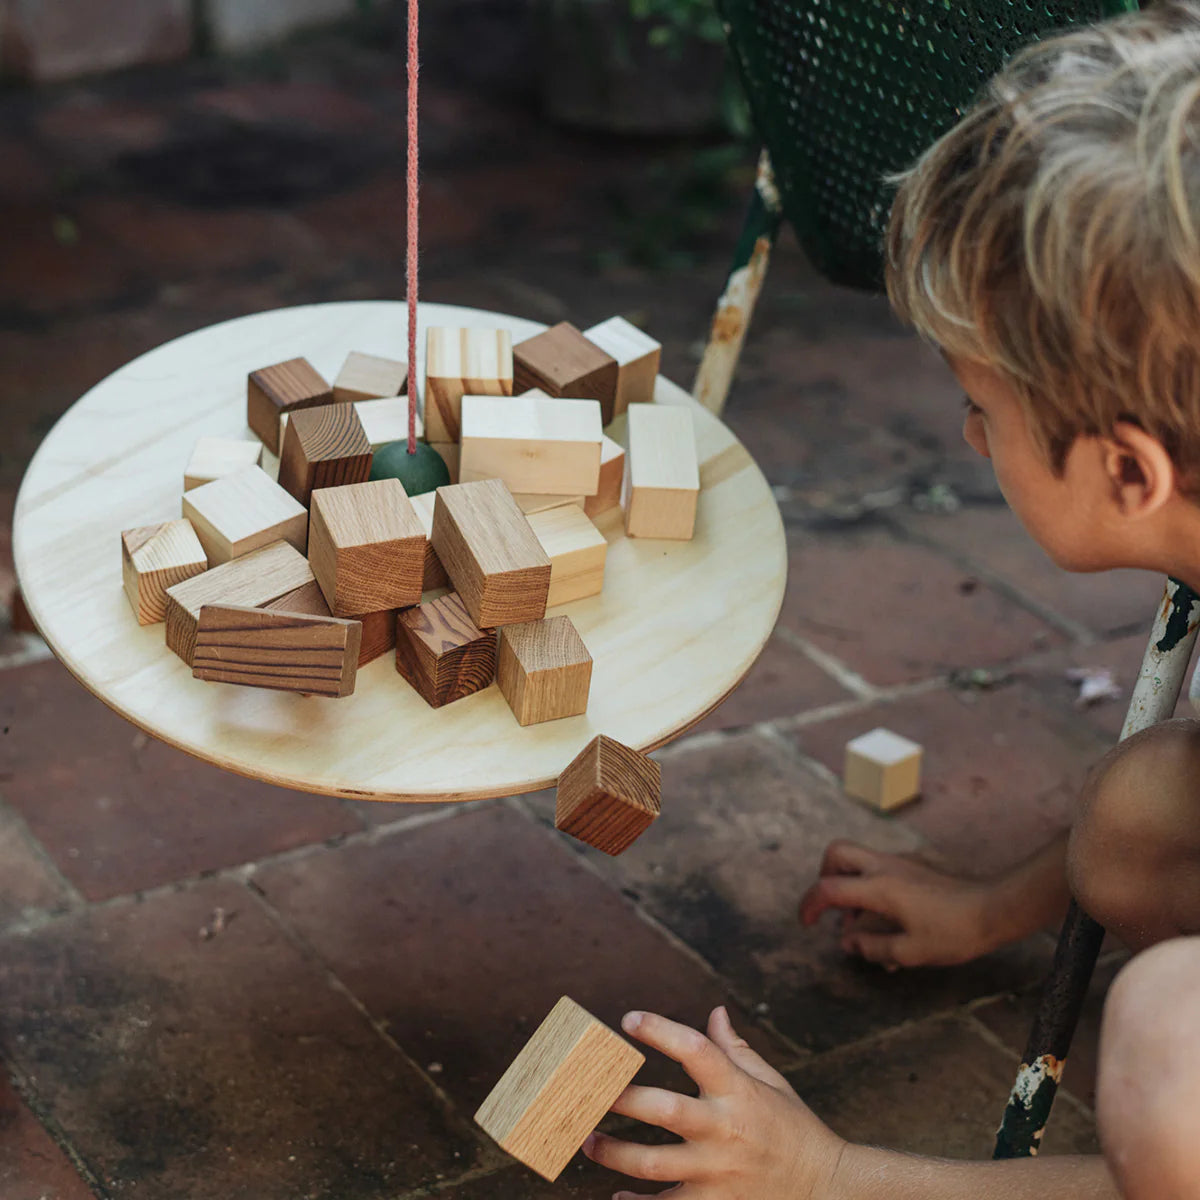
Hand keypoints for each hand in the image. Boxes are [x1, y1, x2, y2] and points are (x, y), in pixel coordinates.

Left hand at [582, 1006, 844, 1199]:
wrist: (825, 1187)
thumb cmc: (791, 1127)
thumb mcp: (769, 1081)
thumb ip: (735, 1048)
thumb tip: (715, 1011)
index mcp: (737, 1089)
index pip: (695, 1049)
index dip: (660, 1030)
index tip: (628, 1019)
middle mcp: (724, 1128)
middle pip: (664, 1109)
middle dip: (621, 1098)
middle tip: (586, 1089)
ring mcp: (717, 1171)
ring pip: (652, 1163)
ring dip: (612, 1152)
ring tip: (586, 1139)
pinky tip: (617, 1194)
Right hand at [799, 840, 995, 968]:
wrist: (993, 909)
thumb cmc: (954, 932)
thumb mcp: (910, 952)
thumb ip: (872, 947)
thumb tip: (848, 942)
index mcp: (878, 887)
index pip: (828, 888)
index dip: (809, 905)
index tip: (806, 924)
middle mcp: (884, 867)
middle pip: (836, 852)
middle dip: (824, 877)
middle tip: (834, 908)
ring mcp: (899, 863)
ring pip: (857, 859)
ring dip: (850, 886)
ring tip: (864, 924)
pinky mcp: (913, 866)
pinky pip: (878, 869)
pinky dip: (871, 888)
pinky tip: (889, 920)